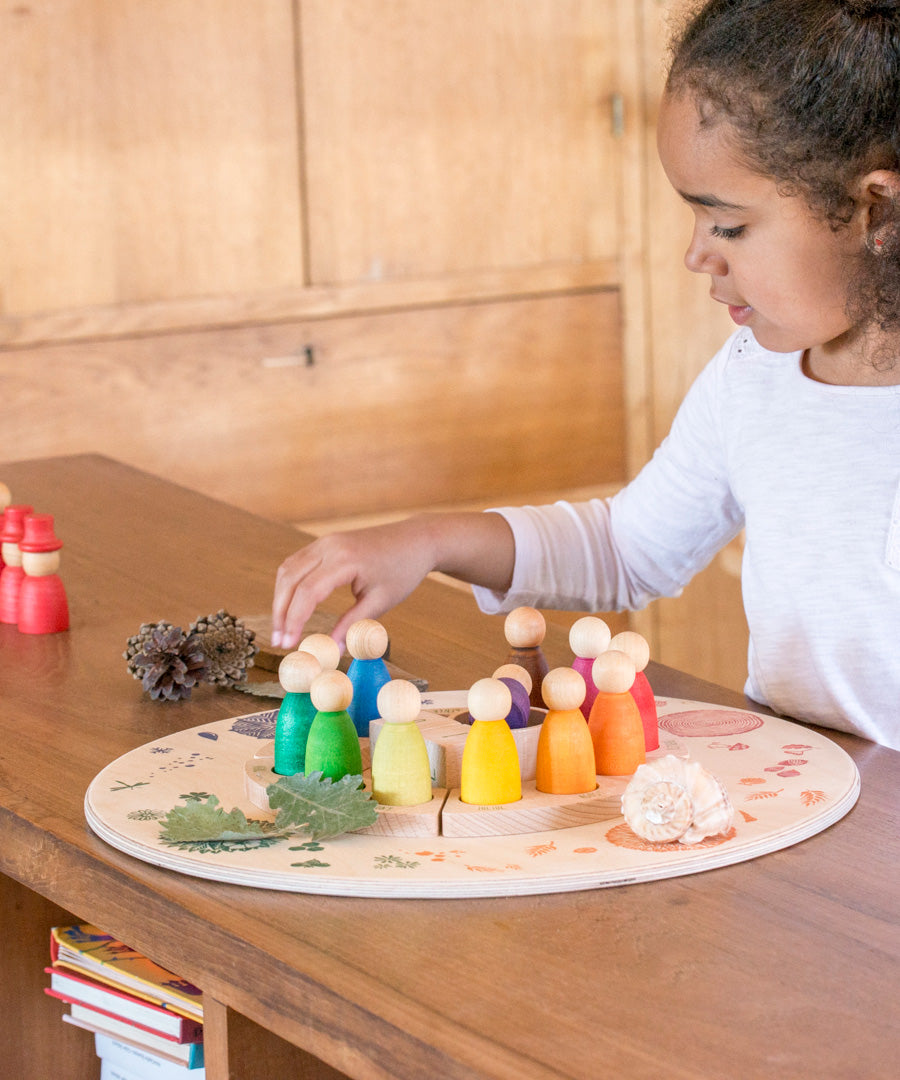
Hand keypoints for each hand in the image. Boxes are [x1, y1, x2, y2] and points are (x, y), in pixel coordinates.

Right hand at [272, 517, 437, 650]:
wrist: (416, 540)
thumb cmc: (403, 570)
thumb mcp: (380, 602)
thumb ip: (352, 625)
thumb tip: (331, 651)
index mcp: (345, 560)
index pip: (307, 592)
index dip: (294, 620)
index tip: (288, 644)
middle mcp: (329, 546)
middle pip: (289, 579)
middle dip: (280, 612)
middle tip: (279, 642)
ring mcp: (324, 541)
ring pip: (288, 570)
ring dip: (280, 599)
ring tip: (282, 629)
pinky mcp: (325, 543)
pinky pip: (297, 563)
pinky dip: (289, 585)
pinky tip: (290, 607)